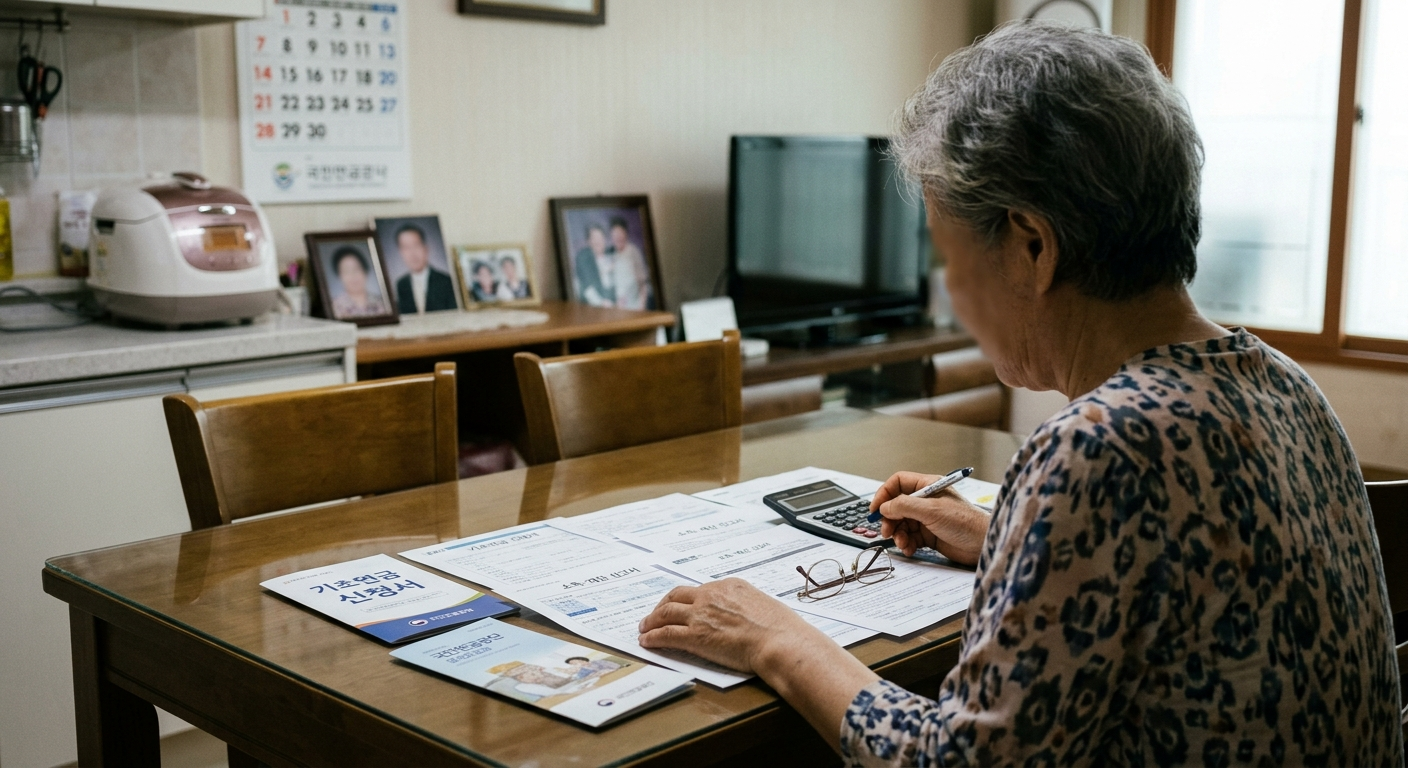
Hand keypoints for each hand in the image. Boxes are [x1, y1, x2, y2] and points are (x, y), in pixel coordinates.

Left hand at [637, 578, 823, 672]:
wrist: (779, 641)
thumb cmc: (781, 629)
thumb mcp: (764, 606)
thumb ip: (747, 607)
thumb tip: (744, 616)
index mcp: (729, 586)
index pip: (700, 590)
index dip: (687, 599)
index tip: (682, 606)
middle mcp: (711, 595)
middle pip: (677, 596)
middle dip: (663, 605)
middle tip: (655, 614)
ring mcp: (701, 615)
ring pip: (666, 613)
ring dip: (652, 620)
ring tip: (644, 628)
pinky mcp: (695, 636)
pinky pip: (666, 634)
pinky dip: (653, 637)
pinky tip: (647, 641)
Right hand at [870, 471, 990, 564]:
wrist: (983, 545)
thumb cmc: (965, 522)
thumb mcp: (931, 510)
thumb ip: (904, 506)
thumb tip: (884, 507)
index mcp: (928, 486)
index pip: (898, 483)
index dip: (884, 494)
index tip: (875, 509)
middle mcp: (926, 501)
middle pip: (896, 506)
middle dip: (889, 519)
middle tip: (887, 531)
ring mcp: (928, 518)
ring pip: (902, 524)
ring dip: (898, 534)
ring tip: (902, 543)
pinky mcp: (930, 535)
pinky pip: (910, 538)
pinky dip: (907, 544)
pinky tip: (910, 549)